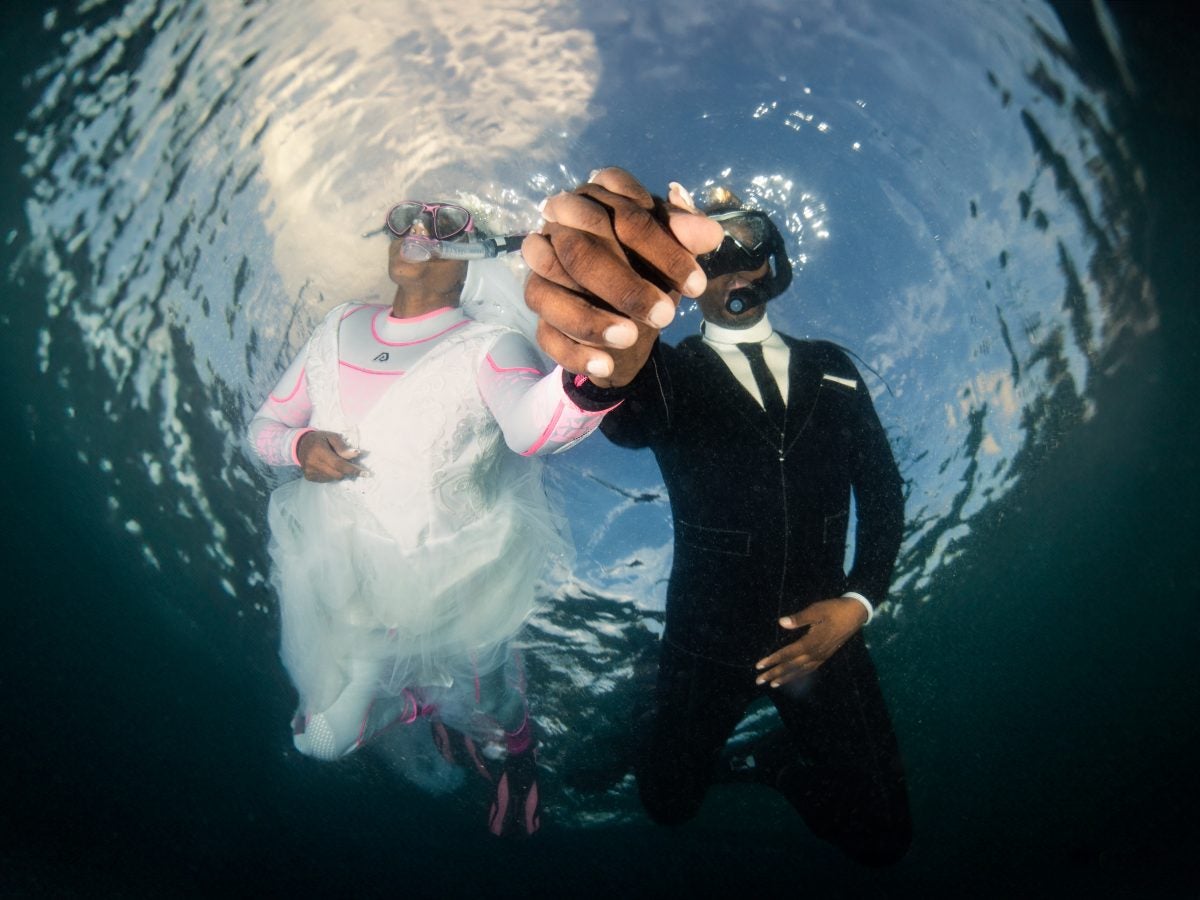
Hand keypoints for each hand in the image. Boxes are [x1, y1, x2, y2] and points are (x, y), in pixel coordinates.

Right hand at [296, 430, 363, 481]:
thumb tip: (356, 455)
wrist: (300, 445)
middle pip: (337, 474)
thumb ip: (343, 447)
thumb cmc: (319, 439)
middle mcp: (313, 463)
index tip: (365, 473)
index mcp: (319, 451)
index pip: (339, 464)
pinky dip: (331, 474)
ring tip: (335, 462)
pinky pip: (326, 479)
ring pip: (333, 478)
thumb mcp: (331, 437)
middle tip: (351, 464)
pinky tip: (327, 466)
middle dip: (347, 471)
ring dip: (338, 472)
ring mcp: (310, 472)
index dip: (352, 469)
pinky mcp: (309, 477)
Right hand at [523, 168, 723, 386]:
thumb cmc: (649, 266)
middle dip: (623, 287)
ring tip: (631, 338)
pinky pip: (545, 332)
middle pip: (579, 251)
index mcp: (597, 197)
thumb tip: (709, 232)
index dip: (662, 248)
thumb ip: (688, 237)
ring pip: (549, 294)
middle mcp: (558, 225)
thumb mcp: (673, 252)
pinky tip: (605, 365)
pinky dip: (574, 352)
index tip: (697, 284)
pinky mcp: (537, 307)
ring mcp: (540, 269)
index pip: (623, 211)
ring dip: (590, 321)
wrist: (627, 311)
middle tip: (666, 317)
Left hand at [754, 597, 869, 687]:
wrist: (855, 614)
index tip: (759, 666)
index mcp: (811, 642)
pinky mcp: (826, 656)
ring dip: (786, 678)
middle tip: (759, 681)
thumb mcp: (817, 610)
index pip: (788, 654)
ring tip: (772, 684)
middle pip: (792, 666)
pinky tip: (793, 677)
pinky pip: (810, 669)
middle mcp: (816, 653)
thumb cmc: (834, 609)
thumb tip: (781, 622)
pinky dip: (799, 675)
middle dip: (775, 674)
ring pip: (800, 671)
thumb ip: (799, 618)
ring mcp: (822, 656)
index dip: (773, 660)